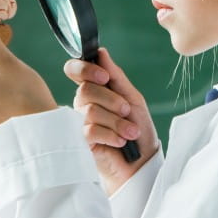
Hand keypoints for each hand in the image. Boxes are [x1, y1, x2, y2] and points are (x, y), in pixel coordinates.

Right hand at [64, 48, 158, 195]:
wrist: (141, 164)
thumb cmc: (138, 131)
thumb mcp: (133, 99)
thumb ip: (116, 77)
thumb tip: (101, 53)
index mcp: (95, 90)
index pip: (75, 70)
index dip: (84, 69)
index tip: (104, 76)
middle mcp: (83, 105)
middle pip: (86, 90)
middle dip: (112, 100)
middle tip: (126, 111)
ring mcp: (79, 123)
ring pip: (91, 111)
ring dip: (117, 122)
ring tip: (130, 133)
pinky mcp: (79, 142)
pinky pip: (90, 130)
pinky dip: (111, 134)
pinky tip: (120, 141)